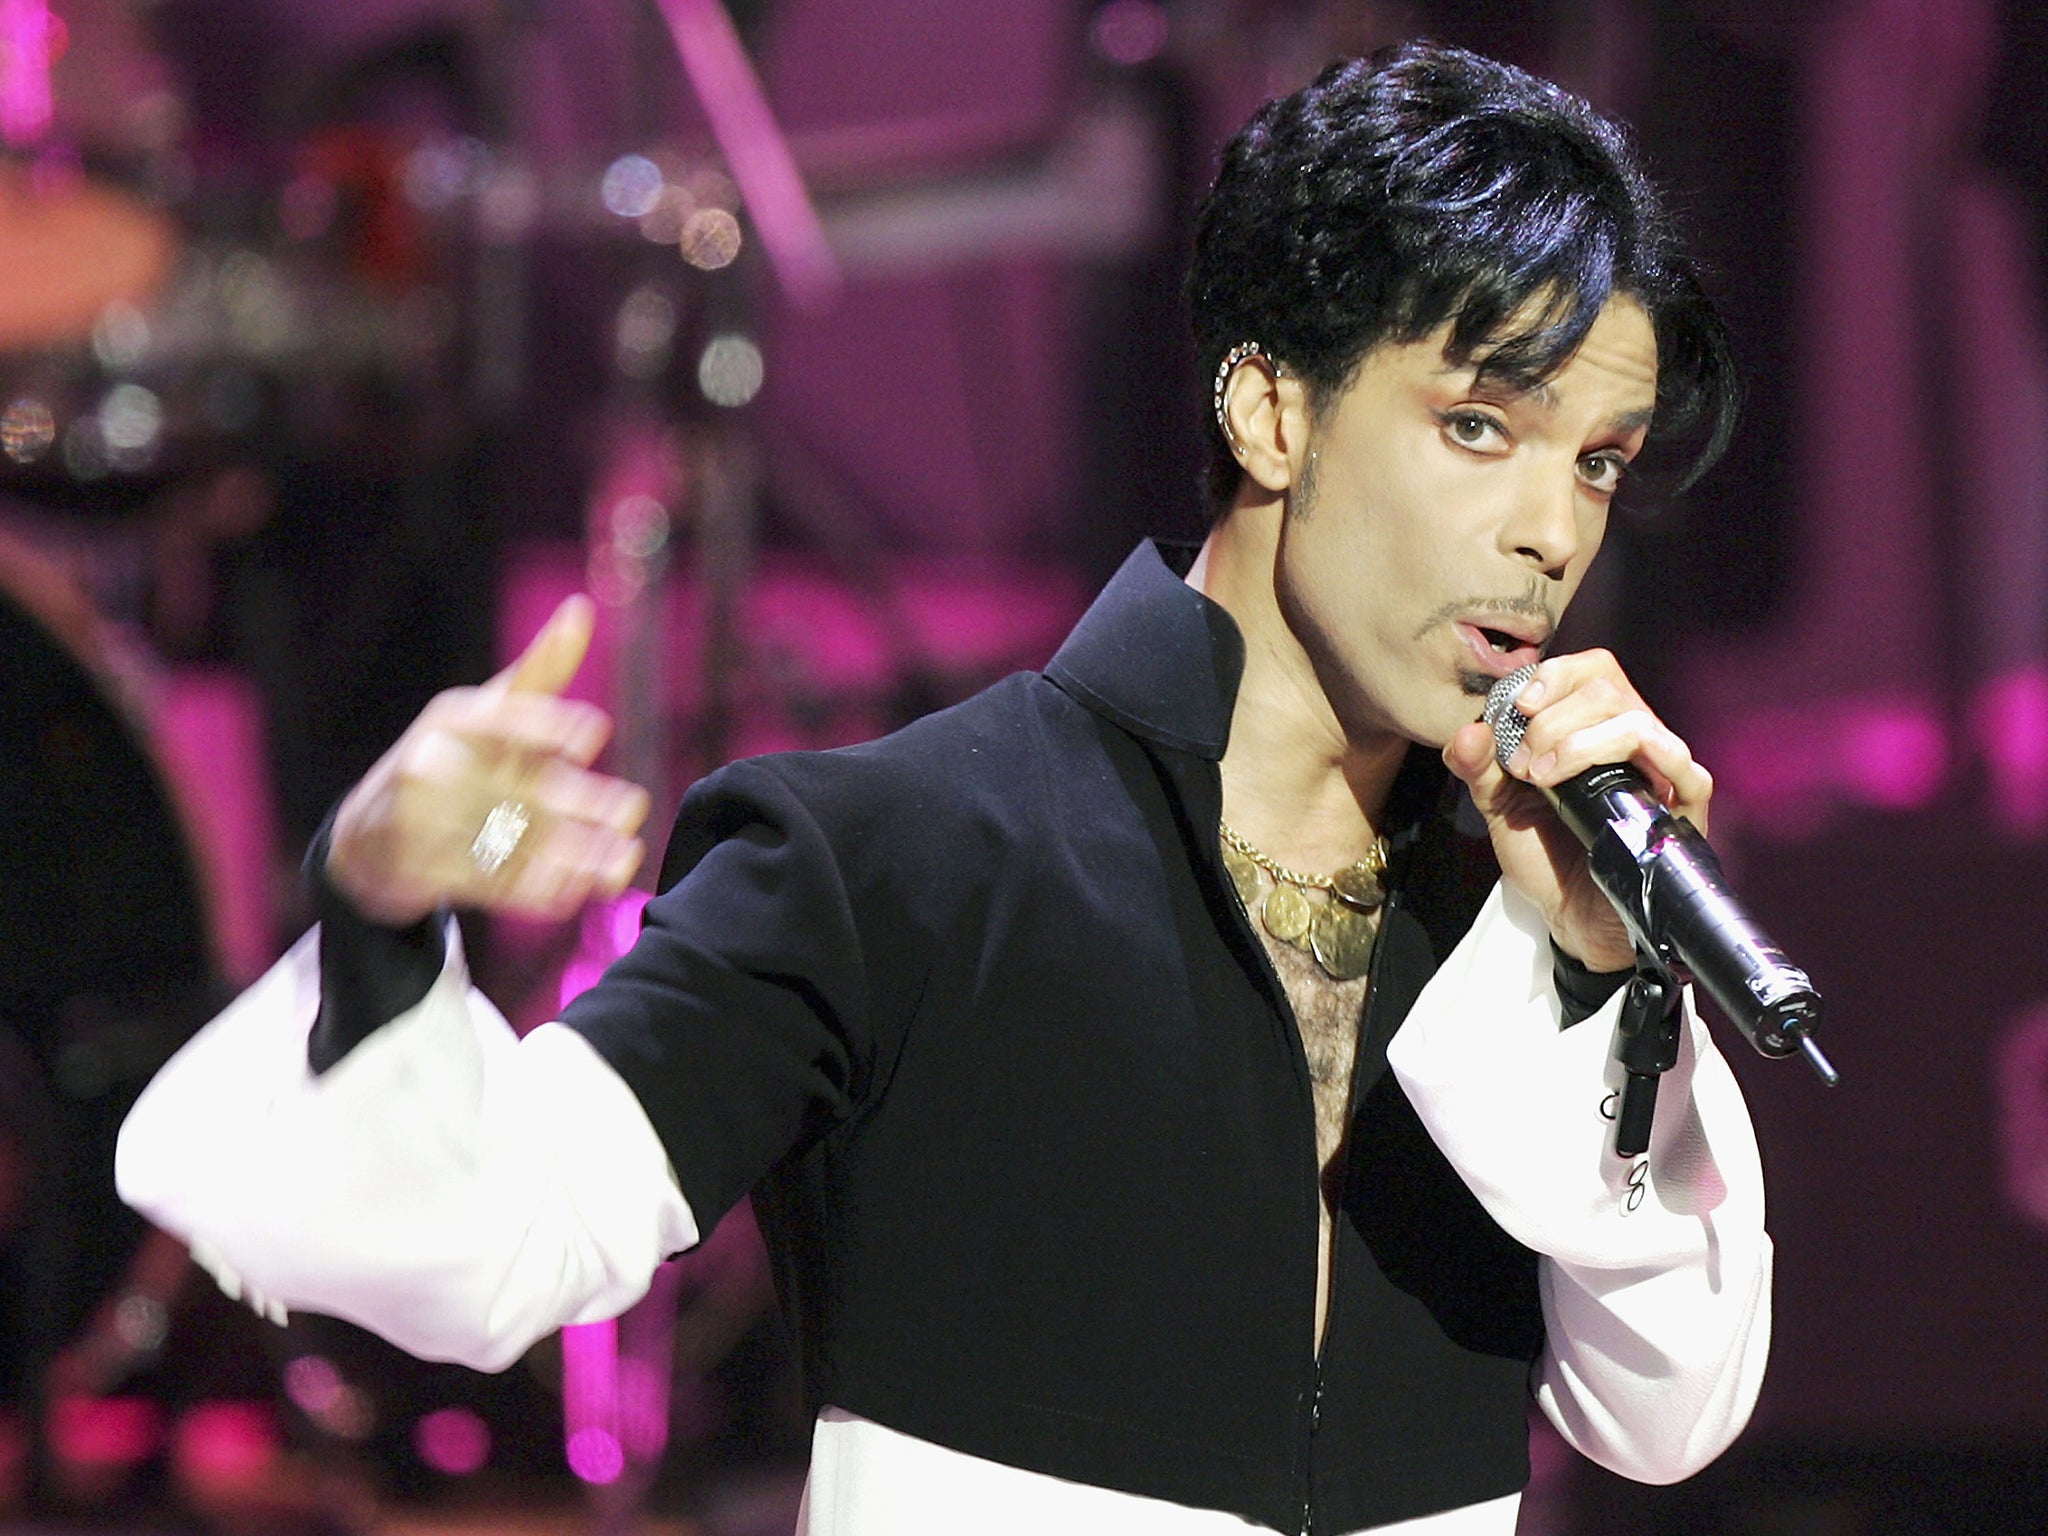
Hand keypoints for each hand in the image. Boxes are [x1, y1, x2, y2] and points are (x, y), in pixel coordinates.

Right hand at [327, 595, 651, 925]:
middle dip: (578, 802)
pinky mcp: (421, 869)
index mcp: (455, 719)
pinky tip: (575, 893)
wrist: (368, 837)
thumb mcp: (487, 710)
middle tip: (631, 809)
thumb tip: (582, 609)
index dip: (545, 726)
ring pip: (508, 838)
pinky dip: (532, 890)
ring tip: (620, 863)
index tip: (593, 733)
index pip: (502, 718)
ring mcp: (421, 819)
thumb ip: (540, 670)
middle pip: (515, 785)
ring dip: (569, 855)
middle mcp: (433, 765)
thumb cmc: (452, 759)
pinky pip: (485, 882)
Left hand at [1442, 649, 1711, 972]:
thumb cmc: (1545, 855)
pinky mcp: (1684, 807)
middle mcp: (1632, 741)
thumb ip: (1478, 768)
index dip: (1555, 676)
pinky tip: (1589, 783)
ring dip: (1578, 740)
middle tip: (1522, 764)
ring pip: (1636, 719)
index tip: (1520, 708)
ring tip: (1542, 777)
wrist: (1572, 917)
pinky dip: (1636, 757)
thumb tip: (1469, 732)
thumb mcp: (1499, 807)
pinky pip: (1682, 763)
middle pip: (1607, 688)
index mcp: (1593, 728)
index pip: (1592, 670)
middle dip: (1552, 719)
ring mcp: (1661, 771)